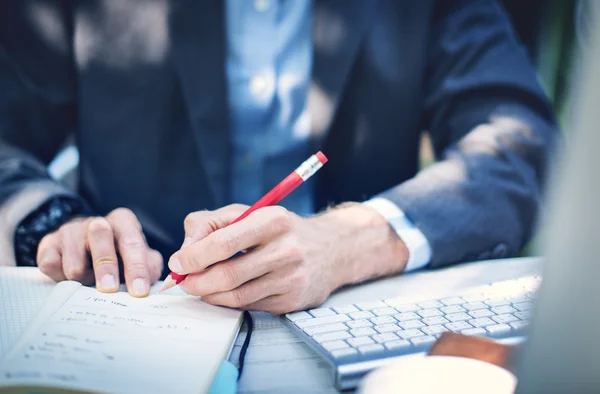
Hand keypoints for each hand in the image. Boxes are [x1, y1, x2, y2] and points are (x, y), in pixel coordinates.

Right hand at [37, 208, 162, 296]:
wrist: (82, 245)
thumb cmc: (117, 254)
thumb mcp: (139, 257)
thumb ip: (150, 266)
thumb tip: (151, 281)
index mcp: (123, 222)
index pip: (132, 241)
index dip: (136, 267)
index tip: (139, 290)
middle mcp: (97, 222)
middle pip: (100, 237)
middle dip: (106, 266)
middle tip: (109, 289)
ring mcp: (70, 231)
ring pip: (74, 257)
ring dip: (82, 277)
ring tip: (89, 282)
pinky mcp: (49, 243)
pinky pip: (50, 264)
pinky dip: (59, 276)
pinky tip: (67, 278)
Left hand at [169, 203, 408, 312]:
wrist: (331, 249)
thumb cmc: (280, 229)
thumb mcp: (249, 212)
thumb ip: (210, 223)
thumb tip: (183, 250)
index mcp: (273, 220)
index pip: (225, 242)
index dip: (194, 256)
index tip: (178, 263)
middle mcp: (286, 249)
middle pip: (228, 275)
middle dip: (196, 282)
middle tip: (183, 283)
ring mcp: (292, 278)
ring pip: (236, 296)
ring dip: (210, 295)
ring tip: (201, 287)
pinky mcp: (293, 301)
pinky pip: (250, 307)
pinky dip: (230, 302)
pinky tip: (226, 292)